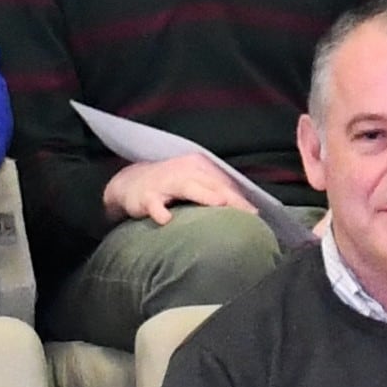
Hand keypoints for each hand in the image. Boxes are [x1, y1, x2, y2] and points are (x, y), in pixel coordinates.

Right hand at [101, 150, 254, 223]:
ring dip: (204, 195)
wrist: (130, 183)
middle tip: (247, 214)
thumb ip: (216, 194)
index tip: (255, 214)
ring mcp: (165, 182)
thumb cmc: (170, 186)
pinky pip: (154, 204)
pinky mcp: (147, 195)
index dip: (240, 198)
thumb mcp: (194, 185)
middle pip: (212, 184)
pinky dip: (159, 211)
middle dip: (231, 199)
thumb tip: (246, 211)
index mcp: (199, 167)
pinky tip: (166, 220)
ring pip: (188, 188)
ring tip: (219, 204)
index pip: (224, 183)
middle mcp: (185, 170)